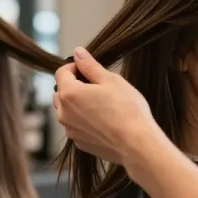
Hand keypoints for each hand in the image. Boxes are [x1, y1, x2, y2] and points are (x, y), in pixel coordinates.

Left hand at [53, 47, 157, 164]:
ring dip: (78, 103)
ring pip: (67, 110)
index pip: (61, 72)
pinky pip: (76, 125)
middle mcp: (63, 113)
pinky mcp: (79, 143)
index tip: (90, 69)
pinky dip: (84, 120)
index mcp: (69, 94)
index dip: (75, 67)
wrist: (136, 144)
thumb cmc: (126, 109)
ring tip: (102, 103)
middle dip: (74, 85)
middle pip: (61, 91)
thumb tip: (77, 52)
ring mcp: (70, 130)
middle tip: (97, 86)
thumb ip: (90, 65)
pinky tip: (104, 120)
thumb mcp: (110, 80)